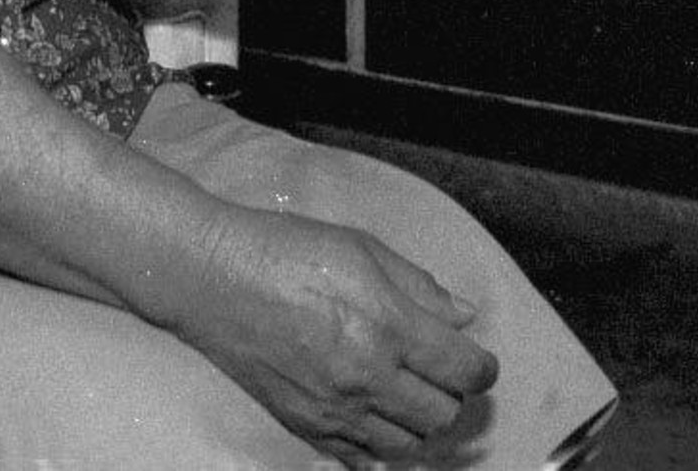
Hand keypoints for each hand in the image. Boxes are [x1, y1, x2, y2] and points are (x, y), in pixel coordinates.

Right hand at [171, 205, 499, 467]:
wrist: (215, 279)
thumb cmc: (286, 251)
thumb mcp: (362, 248)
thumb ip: (419, 285)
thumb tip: (463, 315)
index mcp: (388, 327)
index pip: (465, 371)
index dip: (482, 367)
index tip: (476, 360)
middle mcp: (367, 377)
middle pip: (443, 416)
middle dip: (451, 394)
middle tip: (438, 370)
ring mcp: (335, 410)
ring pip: (408, 447)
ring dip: (418, 423)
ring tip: (406, 392)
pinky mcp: (305, 427)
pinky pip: (361, 461)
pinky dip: (378, 446)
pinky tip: (373, 416)